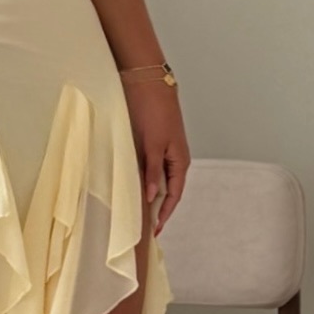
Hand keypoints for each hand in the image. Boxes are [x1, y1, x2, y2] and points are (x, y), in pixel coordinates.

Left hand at [120, 79, 188, 235]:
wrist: (148, 82)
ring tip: (137, 210)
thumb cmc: (154, 110)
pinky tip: (134, 186)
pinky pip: (151, 168)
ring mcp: (165, 151)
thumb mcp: (152, 144)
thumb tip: (152, 197)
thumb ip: (152, 171)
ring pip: (158, 180)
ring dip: (150, 194)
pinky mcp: (154, 143)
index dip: (165, 214)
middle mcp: (175, 158)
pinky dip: (144, 180)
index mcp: (180, 161)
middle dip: (158, 208)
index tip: (155, 231)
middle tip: (144, 226)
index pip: (174, 196)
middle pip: (168, 190)